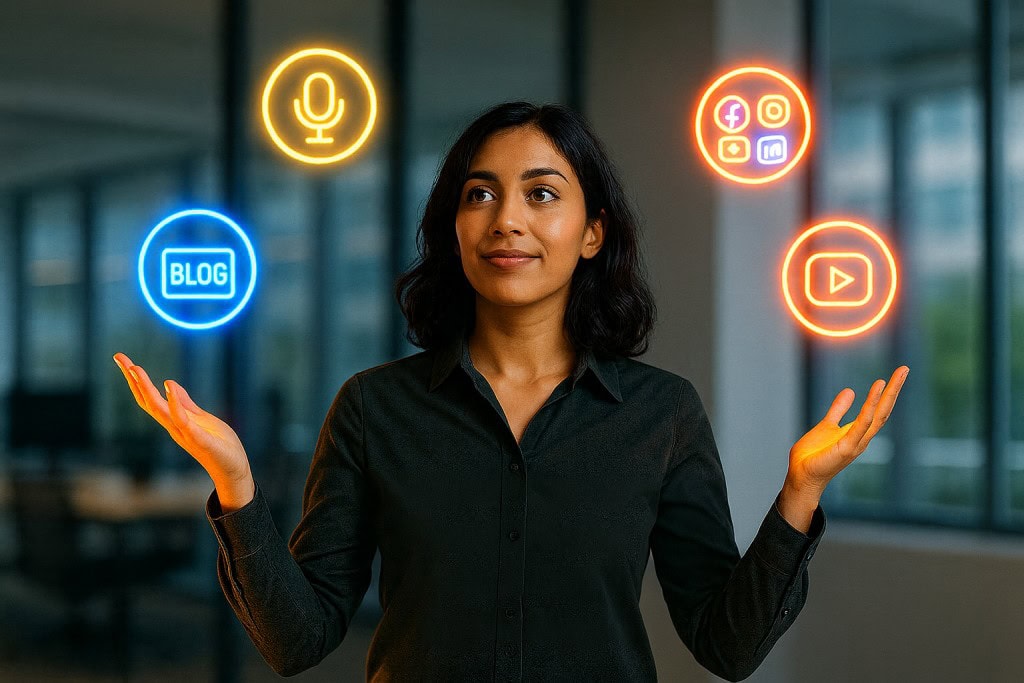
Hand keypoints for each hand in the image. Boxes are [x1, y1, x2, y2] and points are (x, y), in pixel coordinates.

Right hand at [113, 352, 252, 488]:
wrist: (234, 469)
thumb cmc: (219, 445)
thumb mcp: (201, 418)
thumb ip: (185, 403)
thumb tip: (170, 384)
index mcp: (174, 420)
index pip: (150, 398)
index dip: (136, 380)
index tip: (123, 359)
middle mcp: (174, 427)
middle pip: (148, 401)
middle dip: (133, 380)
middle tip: (120, 358)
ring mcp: (184, 433)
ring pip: (159, 410)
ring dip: (147, 389)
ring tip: (135, 369)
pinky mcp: (199, 439)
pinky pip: (183, 420)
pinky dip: (175, 404)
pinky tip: (169, 387)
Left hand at [785, 365, 909, 502]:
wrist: (801, 474)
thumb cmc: (814, 455)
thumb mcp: (827, 425)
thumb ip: (839, 410)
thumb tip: (850, 391)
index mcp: (858, 432)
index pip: (878, 409)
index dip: (887, 392)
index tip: (896, 373)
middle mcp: (862, 437)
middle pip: (884, 410)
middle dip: (894, 390)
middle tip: (904, 368)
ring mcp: (857, 443)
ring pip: (876, 416)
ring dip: (886, 396)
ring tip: (892, 376)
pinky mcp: (847, 447)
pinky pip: (861, 425)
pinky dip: (869, 408)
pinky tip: (876, 393)